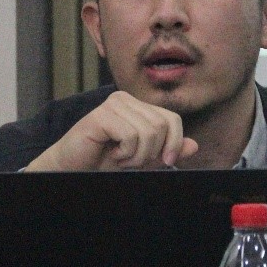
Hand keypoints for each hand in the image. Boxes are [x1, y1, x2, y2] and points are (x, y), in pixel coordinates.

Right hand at [22, 91, 199, 171]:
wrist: (73, 167)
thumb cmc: (105, 160)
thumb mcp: (143, 157)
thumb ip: (166, 150)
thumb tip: (194, 146)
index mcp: (137, 105)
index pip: (172, 118)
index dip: (174, 142)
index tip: (166, 162)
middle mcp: (125, 99)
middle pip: (162, 126)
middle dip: (152, 152)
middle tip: (132, 160)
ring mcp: (112, 104)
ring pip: (148, 132)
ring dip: (137, 156)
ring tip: (121, 158)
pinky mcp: (101, 115)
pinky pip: (131, 136)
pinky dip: (126, 153)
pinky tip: (112, 154)